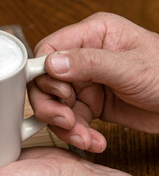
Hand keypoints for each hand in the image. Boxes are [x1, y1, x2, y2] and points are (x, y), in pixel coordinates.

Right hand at [29, 12, 158, 152]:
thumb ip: (90, 63)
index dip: (44, 73)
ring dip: (64, 125)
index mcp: (93, 35)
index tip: (57, 94)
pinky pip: (70, 120)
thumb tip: (52, 63)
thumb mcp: (132, 67)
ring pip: (55, 104)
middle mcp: (84, 57)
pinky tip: (94, 140)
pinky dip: (77, 134)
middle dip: (51, 105)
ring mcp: (85, 82)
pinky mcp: (90, 103)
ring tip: (83, 136)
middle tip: (65, 121)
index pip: (49, 48)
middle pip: (46, 80)